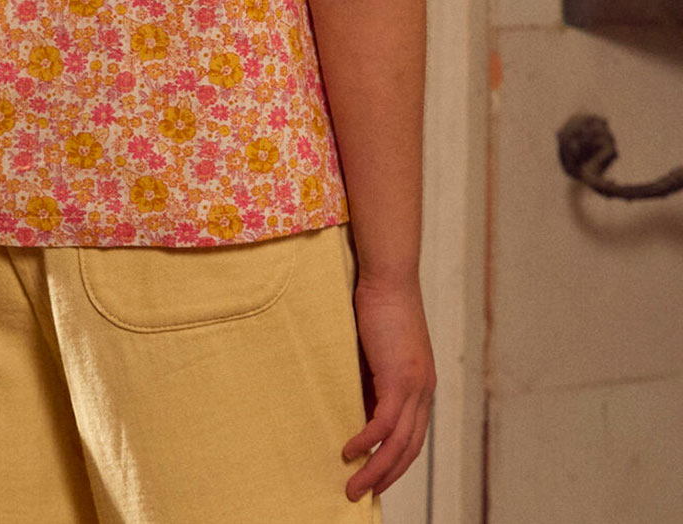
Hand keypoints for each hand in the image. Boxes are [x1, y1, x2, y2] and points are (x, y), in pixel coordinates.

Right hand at [342, 274, 435, 502]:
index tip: (375, 479)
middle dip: (386, 477)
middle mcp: (424, 392)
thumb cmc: (380, 305)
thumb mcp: (378, 351)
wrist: (389, 278)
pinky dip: (367, 443)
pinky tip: (349, 452)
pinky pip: (383, 424)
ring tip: (353, 487)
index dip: (396, 463)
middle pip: (409, 450)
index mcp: (422, 386)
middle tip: (361, 494)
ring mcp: (414, 387)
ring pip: (398, 445)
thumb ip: (373, 380)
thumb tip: (356, 408)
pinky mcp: (398, 379)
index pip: (414, 438)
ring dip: (376, 471)